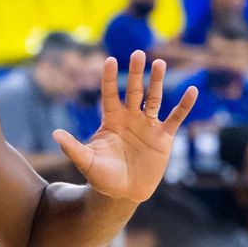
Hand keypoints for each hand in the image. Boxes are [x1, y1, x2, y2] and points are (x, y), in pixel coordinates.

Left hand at [53, 50, 197, 202]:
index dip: (109, 78)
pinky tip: (192, 91)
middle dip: (135, 73)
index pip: (109, 94)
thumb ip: (72, 147)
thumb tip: (54, 134)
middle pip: (133, 91)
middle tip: (138, 53)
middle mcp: (130, 119)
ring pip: (154, 99)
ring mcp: (147, 126)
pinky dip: (184, 105)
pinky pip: (176, 118)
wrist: (123, 193)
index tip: (109, 59)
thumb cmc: (101, 176)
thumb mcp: (85, 161)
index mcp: (111, 121)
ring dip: (157, 82)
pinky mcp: (164, 138)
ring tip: (160, 63)